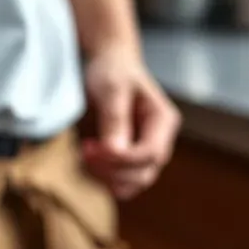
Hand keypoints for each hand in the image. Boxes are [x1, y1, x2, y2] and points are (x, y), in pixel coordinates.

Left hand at [80, 47, 179, 199]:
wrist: (110, 64)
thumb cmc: (114, 71)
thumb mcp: (113, 89)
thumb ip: (115, 119)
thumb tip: (116, 153)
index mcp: (164, 121)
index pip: (150, 153)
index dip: (121, 159)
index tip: (91, 148)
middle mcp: (161, 140)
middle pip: (145, 173)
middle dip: (113, 170)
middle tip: (85, 152)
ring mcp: (148, 152)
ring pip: (135, 183)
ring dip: (108, 178)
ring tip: (85, 156)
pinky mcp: (133, 159)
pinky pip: (123, 181)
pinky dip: (105, 180)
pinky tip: (90, 162)